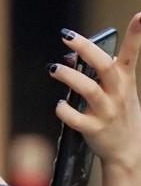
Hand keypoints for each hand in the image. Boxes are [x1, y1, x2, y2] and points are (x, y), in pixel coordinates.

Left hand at [51, 15, 140, 172]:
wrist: (127, 151)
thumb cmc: (121, 114)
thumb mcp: (121, 90)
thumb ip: (104, 72)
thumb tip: (75, 55)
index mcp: (126, 81)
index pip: (132, 54)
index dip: (137, 34)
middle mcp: (118, 94)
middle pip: (104, 66)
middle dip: (86, 48)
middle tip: (66, 36)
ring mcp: (107, 112)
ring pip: (88, 90)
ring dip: (69, 77)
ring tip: (54, 68)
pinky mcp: (94, 129)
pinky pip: (75, 119)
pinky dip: (64, 110)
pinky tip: (59, 105)